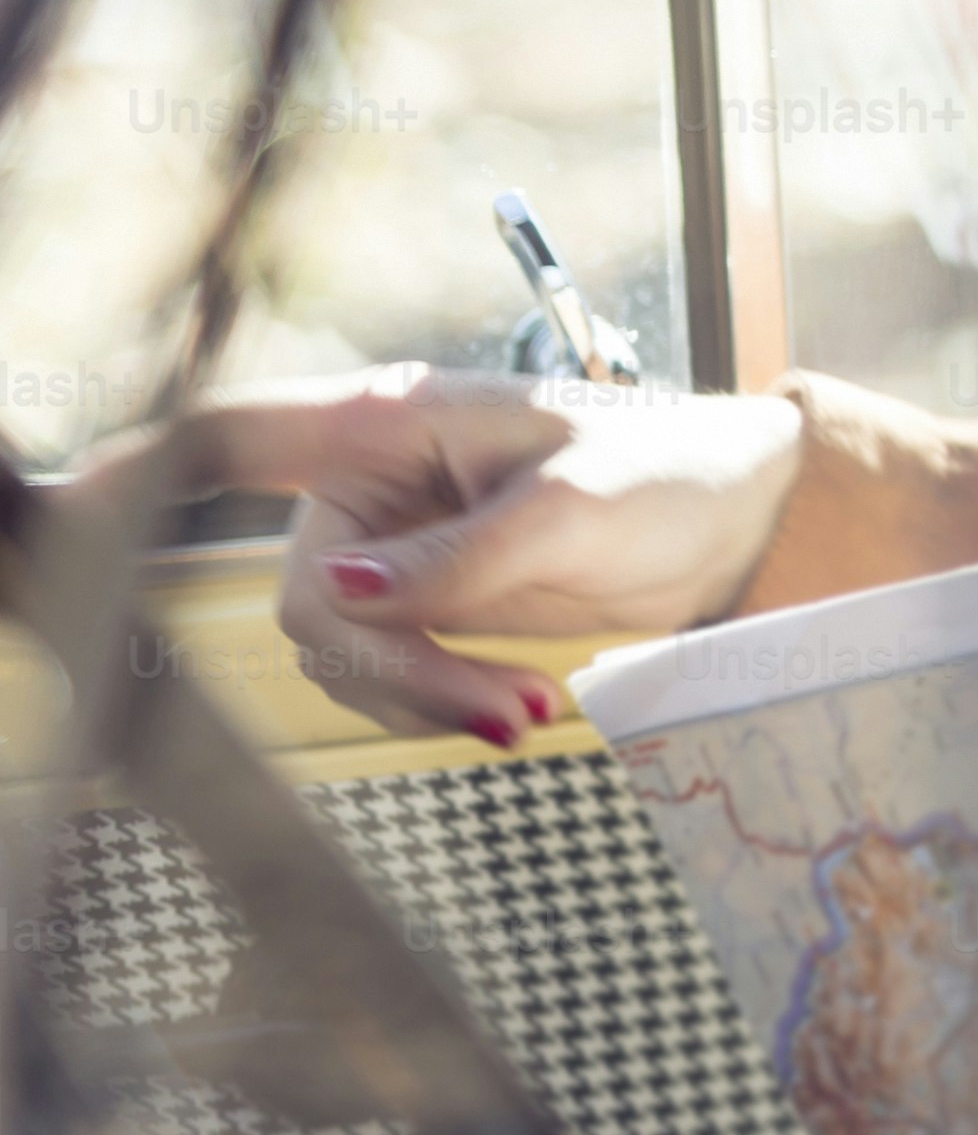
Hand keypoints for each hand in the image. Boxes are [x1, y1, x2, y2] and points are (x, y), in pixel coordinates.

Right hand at [81, 366, 808, 743]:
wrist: (746, 518)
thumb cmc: (675, 469)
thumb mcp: (579, 503)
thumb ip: (460, 552)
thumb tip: (342, 593)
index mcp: (389, 421)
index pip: (235, 437)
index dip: (142, 474)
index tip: (74, 510)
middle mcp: (371, 483)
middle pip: (305, 594)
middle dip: (395, 667)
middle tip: (509, 713)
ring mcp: (395, 548)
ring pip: (343, 651)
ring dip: (424, 697)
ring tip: (530, 713)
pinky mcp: (430, 604)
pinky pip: (386, 671)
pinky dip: (438, 701)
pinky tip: (518, 709)